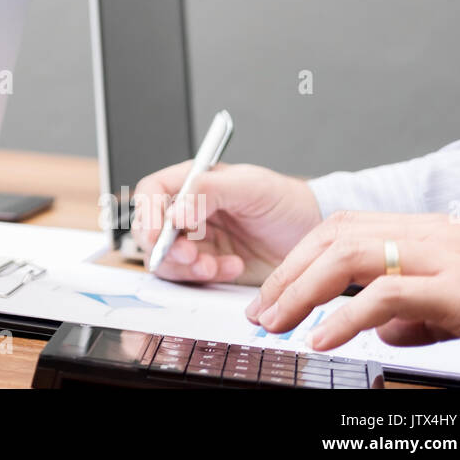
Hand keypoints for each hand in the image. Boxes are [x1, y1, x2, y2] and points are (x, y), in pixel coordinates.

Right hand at [132, 162, 322, 283]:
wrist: (311, 234)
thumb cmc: (285, 201)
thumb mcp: (250, 186)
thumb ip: (209, 191)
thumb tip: (176, 212)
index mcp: (192, 182)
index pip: (152, 192)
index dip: (148, 212)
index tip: (158, 232)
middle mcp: (188, 211)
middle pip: (150, 229)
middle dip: (164, 246)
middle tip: (190, 255)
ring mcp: (196, 239)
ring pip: (165, 257)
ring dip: (184, 266)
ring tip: (212, 266)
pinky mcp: (208, 265)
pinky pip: (190, 277)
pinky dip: (206, 276)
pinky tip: (233, 267)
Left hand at [248, 211, 459, 353]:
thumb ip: (420, 314)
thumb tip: (380, 330)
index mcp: (434, 234)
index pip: (348, 228)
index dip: (302, 256)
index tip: (274, 291)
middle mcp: (437, 235)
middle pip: (338, 235)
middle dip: (290, 272)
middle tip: (261, 311)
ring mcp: (450, 257)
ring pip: (352, 254)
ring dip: (303, 290)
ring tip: (277, 323)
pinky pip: (388, 295)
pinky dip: (346, 317)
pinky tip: (323, 339)